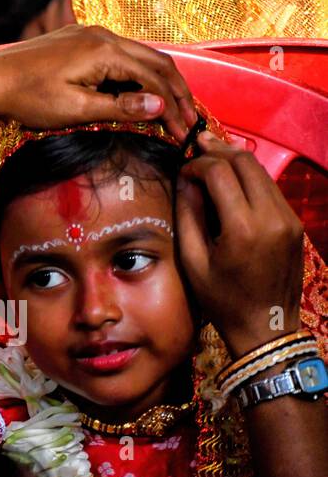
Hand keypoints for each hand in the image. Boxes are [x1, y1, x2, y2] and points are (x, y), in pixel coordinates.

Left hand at [0, 25, 196, 140]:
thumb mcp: (76, 109)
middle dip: (175, 91)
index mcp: (104, 50)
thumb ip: (120, 107)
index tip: (183, 132)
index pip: (155, 78)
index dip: (173, 107)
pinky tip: (137, 93)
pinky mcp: (77, 40)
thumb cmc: (27, 98)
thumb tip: (161, 105)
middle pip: (155, 61)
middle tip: (188, 120)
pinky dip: (135, 73)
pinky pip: (119, 54)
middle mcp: (101, 35)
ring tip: (170, 109)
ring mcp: (88, 34)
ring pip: (139, 55)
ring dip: (157, 81)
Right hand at [176, 131, 303, 354]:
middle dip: (217, 151)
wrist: (267, 327)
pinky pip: (270, 188)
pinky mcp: (294, 224)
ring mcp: (288, 219)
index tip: (181, 172)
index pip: (220, 172)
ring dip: (234, 162)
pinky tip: (231, 184)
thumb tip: (184, 180)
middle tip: (195, 149)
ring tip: (210, 161)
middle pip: (245, 162)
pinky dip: (249, 179)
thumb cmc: (222, 298)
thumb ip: (188, 214)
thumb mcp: (192, 260)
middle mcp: (272, 217)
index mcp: (243, 228)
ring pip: (261, 171)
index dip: (196, 164)